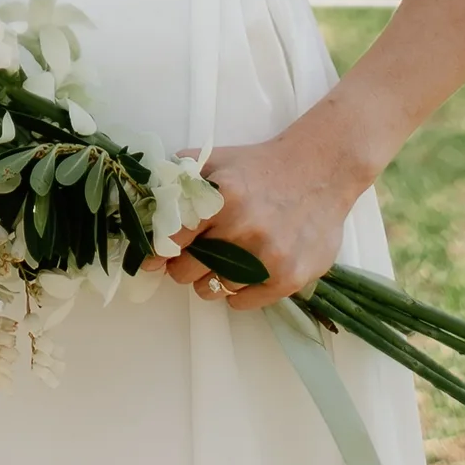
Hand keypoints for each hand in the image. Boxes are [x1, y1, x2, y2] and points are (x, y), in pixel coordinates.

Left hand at [161, 102, 374, 310]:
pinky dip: (235, 294)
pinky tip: (242, 274)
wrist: (320, 172)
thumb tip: (144, 203)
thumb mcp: (216, 160)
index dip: (159, 252)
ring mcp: (268, 257)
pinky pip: (241, 303)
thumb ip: (179, 178)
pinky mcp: (288, 278)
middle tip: (191, 258)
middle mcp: (244, 229)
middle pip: (187, 271)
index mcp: (221, 198)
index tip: (154, 259)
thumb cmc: (261, 167)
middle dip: (182, 267)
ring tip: (224, 260)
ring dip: (211, 279)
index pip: (171, 240)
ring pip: (213, 289)